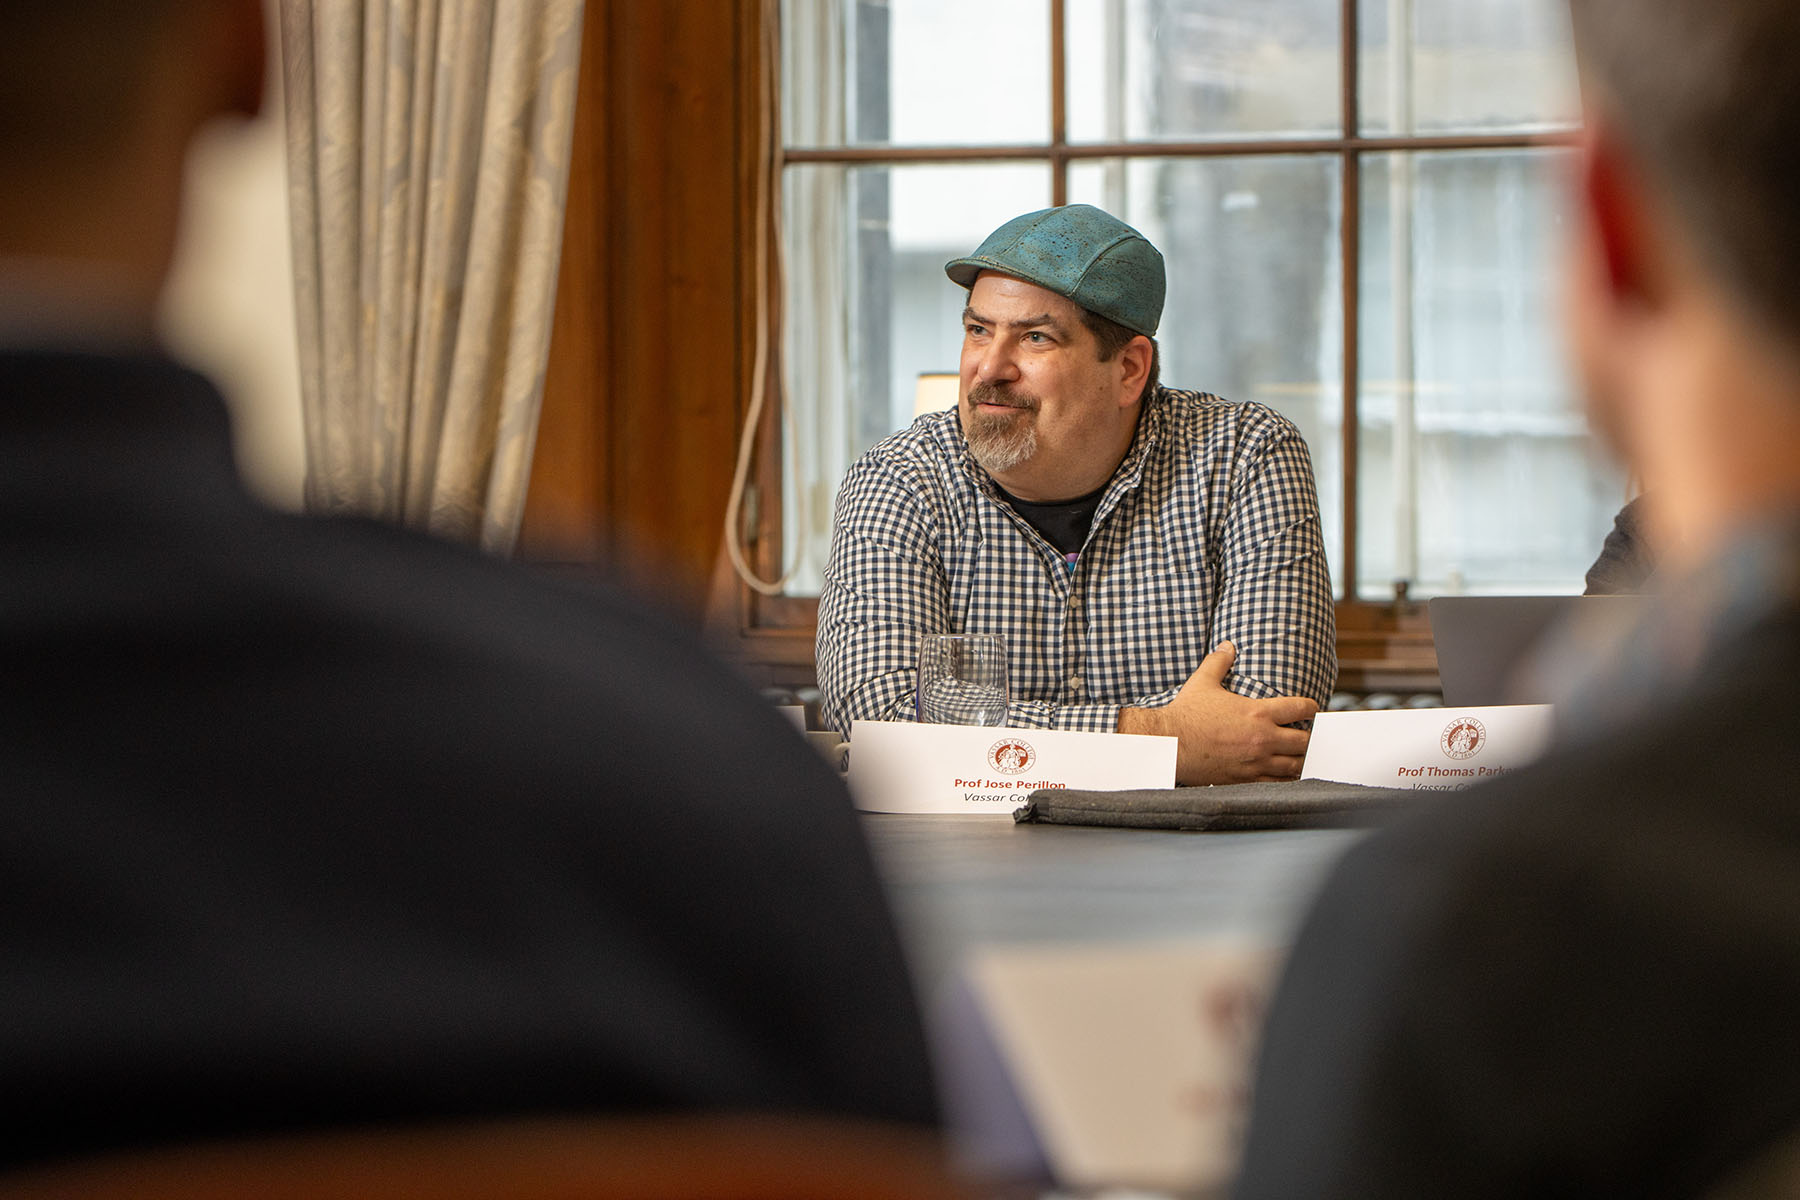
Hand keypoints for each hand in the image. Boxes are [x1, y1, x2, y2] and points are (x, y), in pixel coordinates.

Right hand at [1117, 642, 1318, 784]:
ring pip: (1295, 765)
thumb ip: (1219, 662)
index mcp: (1257, 712)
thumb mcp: (1203, 682)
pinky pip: (1278, 783)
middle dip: (1310, 738)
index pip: (1300, 708)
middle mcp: (1262, 738)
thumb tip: (1227, 646)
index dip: (1311, 708)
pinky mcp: (1246, 779)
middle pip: (1305, 741)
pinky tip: (1287, 775)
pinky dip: (1287, 779)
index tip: (1312, 709)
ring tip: (1302, 757)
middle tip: (1309, 736)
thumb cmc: (1186, 713)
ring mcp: (1256, 762)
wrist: (1169, 743)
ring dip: (1302, 760)